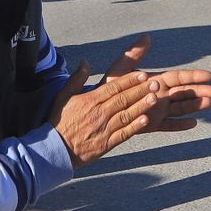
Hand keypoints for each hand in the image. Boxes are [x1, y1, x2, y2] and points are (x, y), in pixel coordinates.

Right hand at [47, 60, 210, 166]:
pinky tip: (146, 120)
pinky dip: (134, 127)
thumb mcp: (63, 96)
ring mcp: (103, 129)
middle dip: (140, 91)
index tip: (142, 75)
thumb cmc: (59, 121)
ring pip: (126, 115)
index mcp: (90, 100)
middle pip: (123, 99)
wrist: (54, 149)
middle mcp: (98, 113)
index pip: (113, 87)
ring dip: (141, 106)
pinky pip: (123, 134)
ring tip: (155, 98)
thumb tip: (85, 61)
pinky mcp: (106, 144)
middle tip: (156, 83)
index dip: (129, 81)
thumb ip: (76, 78)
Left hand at [99, 35, 210, 133]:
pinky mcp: (152, 125)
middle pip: (184, 93)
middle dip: (199, 92)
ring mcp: (158, 111)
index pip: (178, 77)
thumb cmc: (110, 87)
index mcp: (156, 81)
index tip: (209, 75)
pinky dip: (180, 126)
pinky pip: (169, 125)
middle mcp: (160, 95)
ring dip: (194, 106)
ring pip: (180, 108)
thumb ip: (133, 54)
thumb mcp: (121, 69)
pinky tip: (193, 123)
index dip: (193, 76)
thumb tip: (146, 36)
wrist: (100, 108)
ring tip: (208, 104)